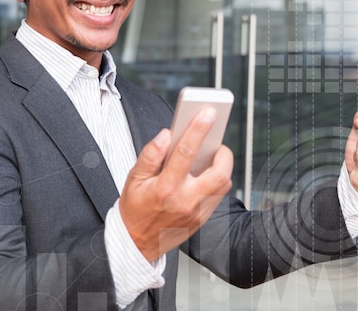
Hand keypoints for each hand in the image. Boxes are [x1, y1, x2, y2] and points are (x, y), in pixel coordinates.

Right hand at [119, 107, 233, 261]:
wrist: (136, 243)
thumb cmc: (135, 208)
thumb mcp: (133, 179)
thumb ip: (150, 155)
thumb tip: (165, 135)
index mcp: (165, 188)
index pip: (186, 152)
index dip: (198, 129)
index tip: (208, 113)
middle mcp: (185, 200)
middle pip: (218, 172)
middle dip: (223, 153)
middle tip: (217, 142)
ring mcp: (196, 212)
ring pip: (223, 184)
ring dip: (222, 166)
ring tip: (212, 155)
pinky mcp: (202, 219)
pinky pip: (218, 195)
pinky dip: (217, 180)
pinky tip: (207, 172)